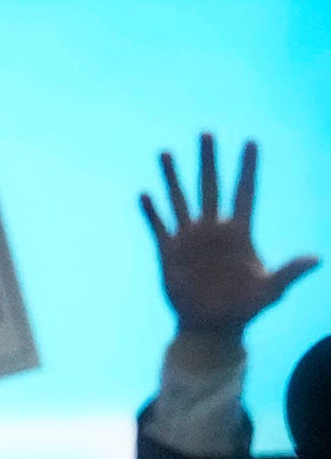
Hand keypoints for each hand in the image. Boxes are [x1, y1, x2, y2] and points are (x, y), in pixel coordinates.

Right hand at [141, 134, 316, 340]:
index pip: (245, 192)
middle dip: (209, 160)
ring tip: (165, 152)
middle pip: (211, 187)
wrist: (212, 326)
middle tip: (206, 132)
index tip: (251, 141)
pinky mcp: (169, 252)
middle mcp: (214, 230)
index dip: (248, 167)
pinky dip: (152, 211)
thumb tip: (317, 258)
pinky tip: (145, 194)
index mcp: (240, 233)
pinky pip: (159, 226)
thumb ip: (290, 271)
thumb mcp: (272, 290)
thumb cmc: (245, 309)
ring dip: (173, 177)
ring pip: (181, 199)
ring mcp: (190, 239)